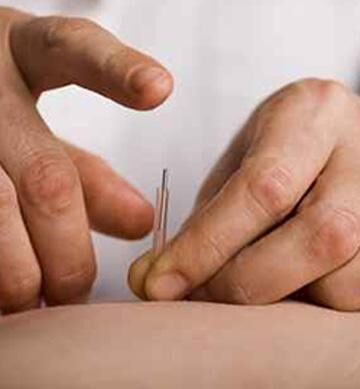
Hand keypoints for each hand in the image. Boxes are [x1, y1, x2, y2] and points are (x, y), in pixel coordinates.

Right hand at [0, 7, 172, 312]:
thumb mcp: (41, 132)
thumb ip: (91, 177)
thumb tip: (144, 223)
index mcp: (20, 53)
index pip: (73, 47)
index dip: (118, 70)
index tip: (160, 89)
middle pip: (48, 181)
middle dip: (69, 255)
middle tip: (76, 292)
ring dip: (23, 275)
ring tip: (38, 299)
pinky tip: (6, 292)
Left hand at [129, 78, 359, 310]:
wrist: (330, 139)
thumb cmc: (276, 151)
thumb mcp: (237, 166)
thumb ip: (205, 221)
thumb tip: (155, 279)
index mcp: (312, 114)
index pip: (261, 188)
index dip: (206, 245)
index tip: (160, 283)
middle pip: (317, 236)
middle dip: (243, 283)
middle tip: (197, 294)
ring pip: (346, 280)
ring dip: (282, 300)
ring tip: (246, 281)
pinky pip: (353, 296)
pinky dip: (309, 302)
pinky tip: (282, 282)